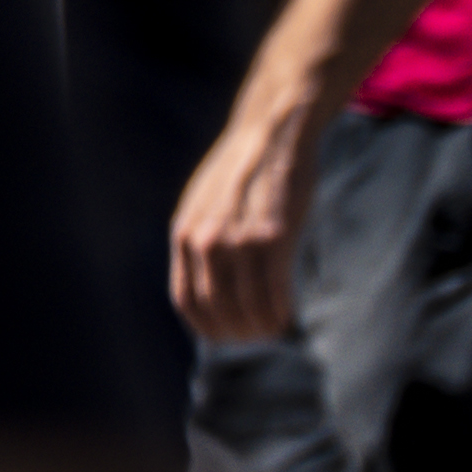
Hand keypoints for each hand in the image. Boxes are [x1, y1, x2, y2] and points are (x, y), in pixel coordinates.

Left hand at [169, 97, 319, 343]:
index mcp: (184, 234)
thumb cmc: (244, 172)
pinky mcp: (273, 236)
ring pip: (246, 306)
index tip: (229, 334)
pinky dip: (280, 312)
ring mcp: (239, 240)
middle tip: (258, 336)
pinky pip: (274, 292)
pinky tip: (288, 317)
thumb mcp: (205, 204)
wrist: (269, 134)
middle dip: (238, 332)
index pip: (186, 301)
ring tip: (275, 329)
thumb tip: (211, 281)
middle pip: (216, 309)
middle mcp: (205, 240)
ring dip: (262, 327)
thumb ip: (202, 239)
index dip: (208, 327)